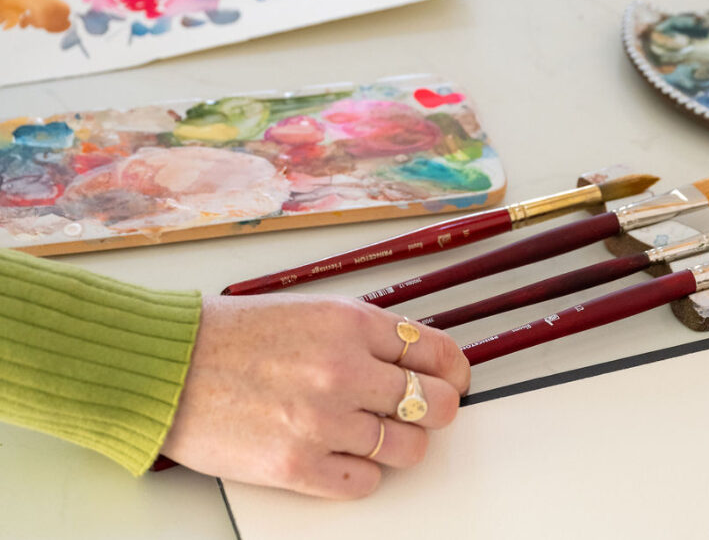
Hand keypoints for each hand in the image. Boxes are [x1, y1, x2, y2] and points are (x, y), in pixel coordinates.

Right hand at [160, 294, 469, 498]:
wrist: (169, 365)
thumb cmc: (232, 334)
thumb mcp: (310, 310)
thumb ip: (364, 333)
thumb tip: (413, 358)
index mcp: (351, 324)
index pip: (437, 352)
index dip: (455, 370)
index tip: (454, 379)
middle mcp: (344, 370)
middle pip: (434, 404)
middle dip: (436, 409)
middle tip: (422, 411)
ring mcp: (323, 421)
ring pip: (409, 449)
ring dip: (401, 444)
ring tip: (375, 434)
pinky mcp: (297, 466)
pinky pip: (366, 482)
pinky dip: (363, 472)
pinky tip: (343, 454)